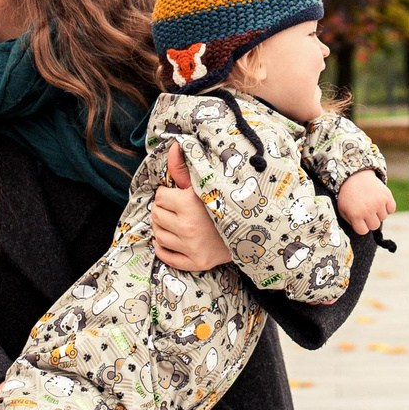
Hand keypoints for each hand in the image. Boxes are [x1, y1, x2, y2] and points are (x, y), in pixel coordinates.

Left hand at [151, 143, 234, 270]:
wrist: (252, 229)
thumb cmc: (226, 202)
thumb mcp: (206, 182)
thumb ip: (184, 167)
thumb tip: (174, 146)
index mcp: (189, 204)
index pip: (160, 197)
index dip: (168, 194)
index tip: (179, 195)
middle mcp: (188, 227)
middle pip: (156, 215)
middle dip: (163, 210)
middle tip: (177, 209)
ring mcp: (192, 248)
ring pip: (158, 235)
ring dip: (163, 227)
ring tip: (177, 222)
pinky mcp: (196, 263)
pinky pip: (166, 256)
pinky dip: (164, 248)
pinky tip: (173, 239)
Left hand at [333, 168, 395, 234]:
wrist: (354, 175)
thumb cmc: (347, 194)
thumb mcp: (342, 209)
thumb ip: (351, 222)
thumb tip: (362, 230)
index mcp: (355, 214)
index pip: (363, 231)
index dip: (361, 226)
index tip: (359, 220)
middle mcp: (368, 210)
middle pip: (375, 226)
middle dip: (370, 220)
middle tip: (366, 211)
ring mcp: (378, 202)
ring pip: (383, 217)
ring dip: (378, 213)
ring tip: (371, 203)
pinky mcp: (387, 195)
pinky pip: (391, 209)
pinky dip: (387, 207)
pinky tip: (380, 201)